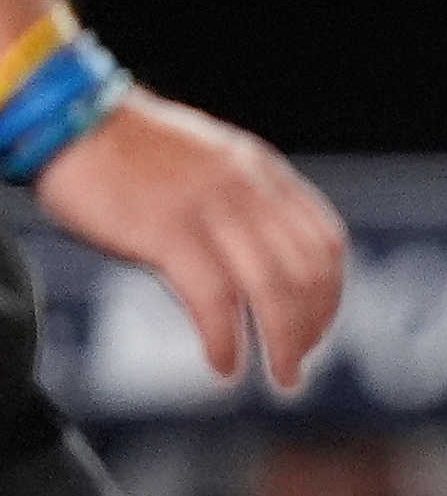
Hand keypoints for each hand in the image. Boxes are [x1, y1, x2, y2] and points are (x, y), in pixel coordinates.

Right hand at [32, 87, 349, 391]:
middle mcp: (248, 189)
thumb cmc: (128, 149)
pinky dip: (226, 341)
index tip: (315, 328)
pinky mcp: (167, 230)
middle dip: (311, 328)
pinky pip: (216, 299)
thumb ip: (243, 204)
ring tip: (280, 378)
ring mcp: (210, 209)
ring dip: (285, 344)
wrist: (67, 117)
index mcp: (263, 172)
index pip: (326, 243)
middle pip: (308, 274)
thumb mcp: (209, 163)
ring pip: (274, 291)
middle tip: (296, 365)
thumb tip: (265, 262)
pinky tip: (225, 364)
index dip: (331, 295)